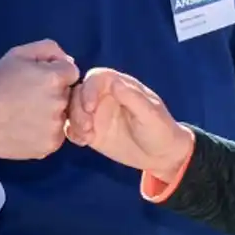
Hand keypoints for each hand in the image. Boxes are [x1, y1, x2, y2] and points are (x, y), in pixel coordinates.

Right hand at [0, 40, 79, 159]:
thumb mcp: (17, 54)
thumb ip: (48, 49)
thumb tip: (68, 59)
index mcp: (54, 78)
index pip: (71, 72)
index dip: (54, 74)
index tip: (37, 81)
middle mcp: (59, 103)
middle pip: (68, 95)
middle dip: (53, 94)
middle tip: (28, 98)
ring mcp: (55, 127)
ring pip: (62, 116)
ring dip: (50, 114)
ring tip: (24, 114)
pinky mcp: (49, 146)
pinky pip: (54, 136)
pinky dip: (43, 132)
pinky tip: (24, 127)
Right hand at [65, 68, 193, 183]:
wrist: (162, 156)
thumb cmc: (161, 131)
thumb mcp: (151, 115)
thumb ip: (133, 98)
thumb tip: (114, 83)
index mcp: (120, 86)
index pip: (96, 78)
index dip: (89, 89)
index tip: (90, 107)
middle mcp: (104, 96)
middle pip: (79, 92)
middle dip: (77, 108)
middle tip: (87, 127)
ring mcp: (96, 114)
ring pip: (73, 109)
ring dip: (74, 121)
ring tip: (86, 137)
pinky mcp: (91, 131)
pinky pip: (73, 127)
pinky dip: (72, 133)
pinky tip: (83, 142)